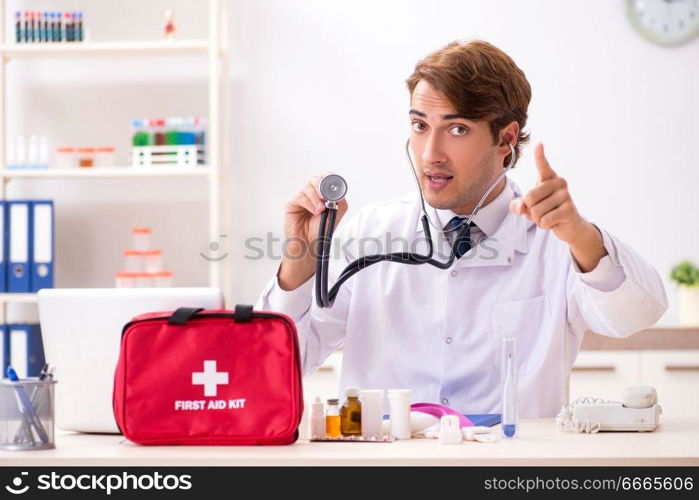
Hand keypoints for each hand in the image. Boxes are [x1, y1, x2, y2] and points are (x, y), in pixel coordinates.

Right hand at [279, 173, 348, 289]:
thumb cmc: (320, 231)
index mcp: (322, 195)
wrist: (310, 244)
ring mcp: (301, 198)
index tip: (335, 184)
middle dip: (322, 185)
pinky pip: (300, 197)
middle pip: (315, 179)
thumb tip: (340, 193)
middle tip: (326, 196)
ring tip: (320, 210)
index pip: (324, 179)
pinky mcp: (292, 204)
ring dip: (316, 198)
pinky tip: (314, 211)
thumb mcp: (335, 216)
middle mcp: (311, 195)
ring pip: (308, 187)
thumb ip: (340, 204)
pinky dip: (309, 203)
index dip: (329, 178)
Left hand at [508, 143, 585, 244]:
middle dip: (530, 209)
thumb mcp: (529, 207)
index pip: (543, 166)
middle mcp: (559, 183)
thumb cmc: (547, 211)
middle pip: (529, 196)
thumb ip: (518, 205)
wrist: (568, 225)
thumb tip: (521, 208)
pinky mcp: (569, 209)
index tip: (539, 144)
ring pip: (536, 211)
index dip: (539, 156)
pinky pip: (545, 220)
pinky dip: (544, 225)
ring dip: (537, 219)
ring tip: (548, 216)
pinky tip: (553, 222)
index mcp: (548, 178)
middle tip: (540, 211)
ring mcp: (565, 195)